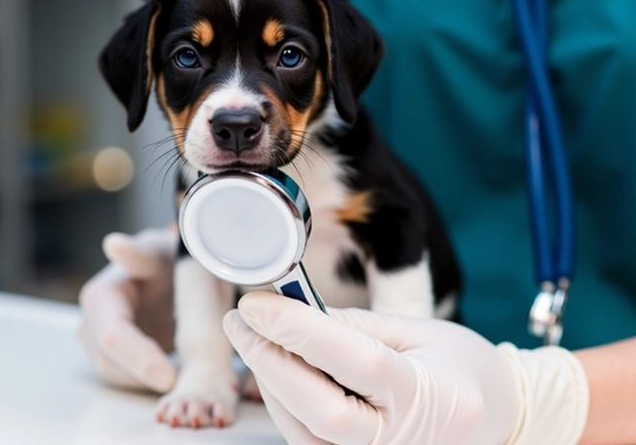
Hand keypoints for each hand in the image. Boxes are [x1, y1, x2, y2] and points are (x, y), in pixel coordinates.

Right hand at [78, 228, 177, 392]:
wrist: (174, 272)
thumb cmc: (168, 259)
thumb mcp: (161, 251)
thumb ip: (141, 254)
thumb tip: (113, 244)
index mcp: (101, 296)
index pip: (113, 337)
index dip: (139, 360)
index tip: (169, 377)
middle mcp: (91, 322)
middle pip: (109, 363)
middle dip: (145, 377)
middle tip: (183, 384)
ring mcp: (98, 342)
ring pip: (116, 376)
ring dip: (146, 383)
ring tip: (183, 377)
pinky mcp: (114, 356)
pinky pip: (126, 379)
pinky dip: (148, 382)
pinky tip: (175, 374)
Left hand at [223, 292, 519, 444]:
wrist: (492, 414)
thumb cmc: (459, 365)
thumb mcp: (417, 330)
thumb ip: (354, 326)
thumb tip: (294, 315)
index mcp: (425, 391)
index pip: (354, 359)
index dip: (298, 329)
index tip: (258, 302)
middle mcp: (401, 439)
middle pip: (318, 408)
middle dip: (269, 360)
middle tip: (241, 319)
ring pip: (303, 429)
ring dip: (269, 380)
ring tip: (253, 337)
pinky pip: (306, 439)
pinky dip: (284, 402)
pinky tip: (278, 369)